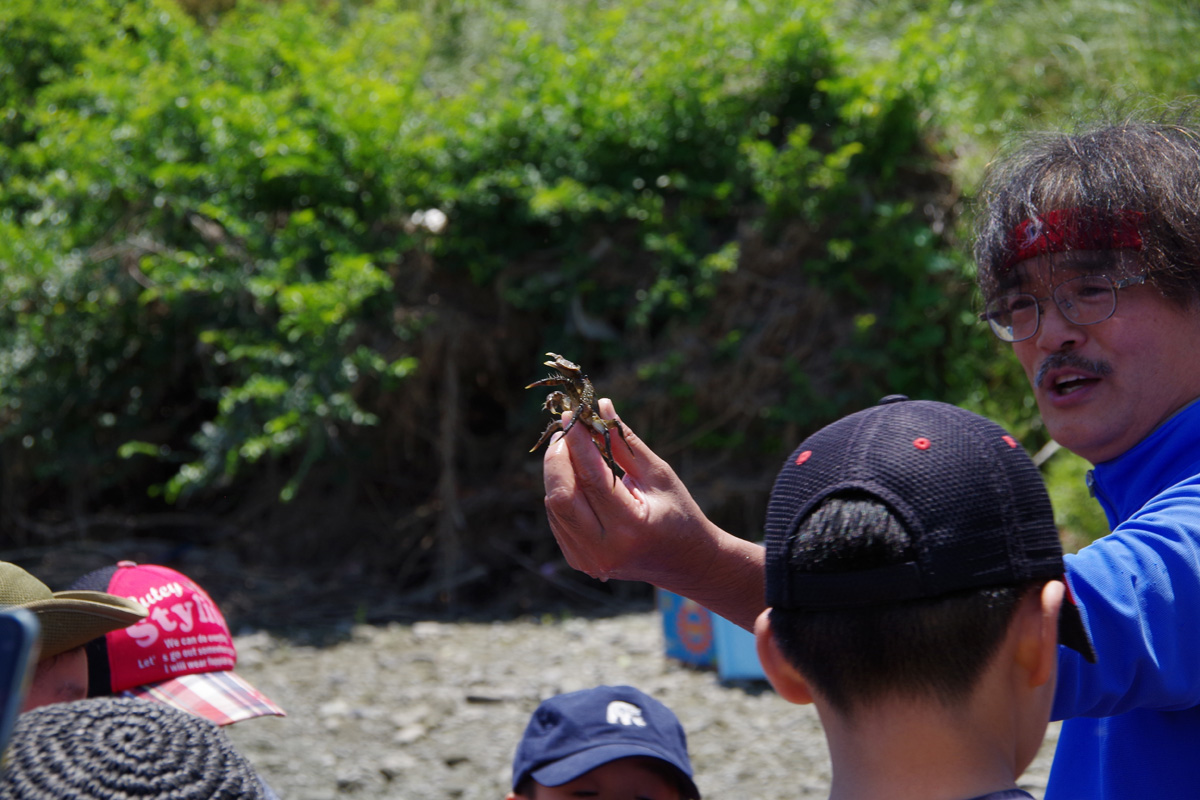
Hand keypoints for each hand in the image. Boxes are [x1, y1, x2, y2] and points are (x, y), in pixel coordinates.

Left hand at [542, 398, 765, 629]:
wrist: (685, 562)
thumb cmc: (678, 512)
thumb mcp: (657, 474)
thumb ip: (624, 443)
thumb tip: (600, 407)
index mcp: (630, 528)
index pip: (592, 478)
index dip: (579, 443)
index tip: (573, 415)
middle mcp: (604, 550)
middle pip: (562, 496)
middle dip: (558, 457)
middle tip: (566, 430)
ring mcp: (588, 560)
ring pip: (554, 506)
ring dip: (557, 472)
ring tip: (570, 447)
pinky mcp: (579, 560)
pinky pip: (557, 519)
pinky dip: (561, 491)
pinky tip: (573, 474)